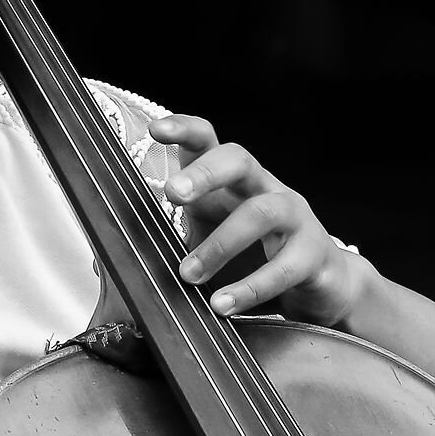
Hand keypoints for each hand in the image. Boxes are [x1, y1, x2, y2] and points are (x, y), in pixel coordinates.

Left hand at [147, 114, 365, 325]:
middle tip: (173, 194)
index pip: (211, 142)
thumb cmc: (255, 259)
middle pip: (239, 160)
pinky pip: (285, 266)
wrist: (323, 287)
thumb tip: (111, 257)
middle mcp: (266, 188)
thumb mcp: (210, 241)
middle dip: (205, 173)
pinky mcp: (315, 254)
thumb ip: (173, 241)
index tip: (156, 130)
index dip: (185, 130)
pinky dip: (251, 287)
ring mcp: (296, 218)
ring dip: (220, 244)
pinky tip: (223, 305)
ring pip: (262, 212)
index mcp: (234, 182)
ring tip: (188, 275)